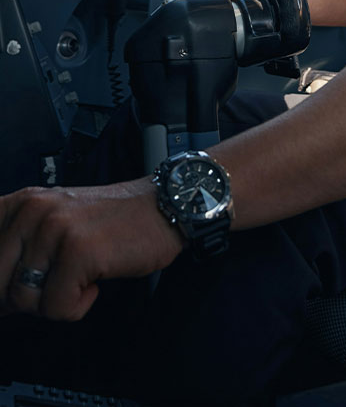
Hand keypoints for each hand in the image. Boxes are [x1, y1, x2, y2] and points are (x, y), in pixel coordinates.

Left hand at [0, 178, 182, 320]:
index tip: (17, 288)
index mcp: (23, 203)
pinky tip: (95, 282)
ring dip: (57, 301)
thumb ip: (22, 249)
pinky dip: (79, 305)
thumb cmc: (116, 220)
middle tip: (57, 284)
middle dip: (25, 298)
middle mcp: (33, 211)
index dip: (2, 282)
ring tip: (81, 277)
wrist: (165, 207)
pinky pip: (56, 308)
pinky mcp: (78, 251)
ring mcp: (55, 229)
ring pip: (24, 301)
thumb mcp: (58, 222)